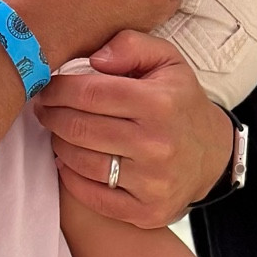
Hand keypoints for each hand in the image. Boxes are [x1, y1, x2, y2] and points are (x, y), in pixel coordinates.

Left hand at [31, 29, 235, 229]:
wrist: (212, 156)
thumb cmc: (179, 103)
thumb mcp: (167, 61)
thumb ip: (131, 45)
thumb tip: (94, 59)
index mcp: (159, 103)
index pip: (89, 93)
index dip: (58, 89)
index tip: (47, 87)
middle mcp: (157, 145)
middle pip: (79, 128)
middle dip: (52, 116)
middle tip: (44, 108)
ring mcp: (152, 182)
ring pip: (80, 161)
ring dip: (59, 144)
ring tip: (58, 131)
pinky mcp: (146, 211)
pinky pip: (90, 194)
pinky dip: (71, 176)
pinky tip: (70, 160)